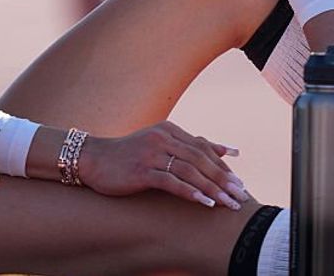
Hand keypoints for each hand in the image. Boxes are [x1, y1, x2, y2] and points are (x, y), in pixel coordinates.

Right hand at [77, 121, 249, 209]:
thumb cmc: (129, 155)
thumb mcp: (161, 144)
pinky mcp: (142, 170)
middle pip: (200, 159)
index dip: (223, 166)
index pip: (203, 148)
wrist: (93, 159)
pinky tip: (205, 202)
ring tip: (228, 203)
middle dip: (223, 179)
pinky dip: (191, 192)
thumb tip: (226, 150)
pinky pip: (172, 182)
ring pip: (190, 171)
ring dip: (212, 188)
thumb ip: (191, 146)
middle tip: (240, 196)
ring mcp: (152, 153)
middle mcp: (162, 138)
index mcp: (169, 130)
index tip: (239, 183)